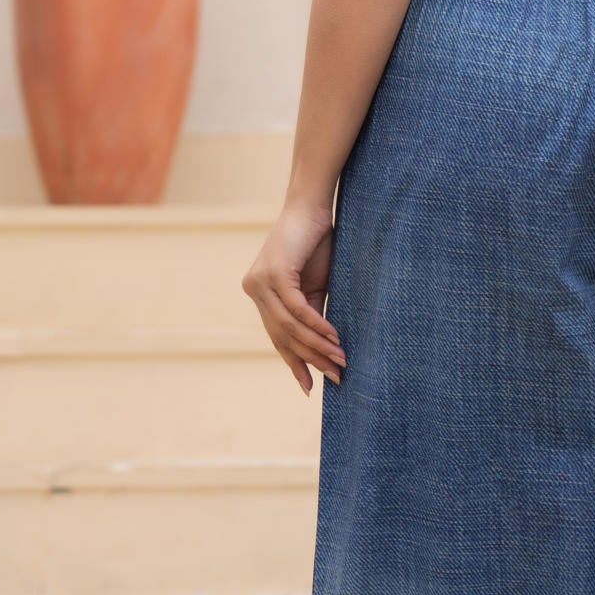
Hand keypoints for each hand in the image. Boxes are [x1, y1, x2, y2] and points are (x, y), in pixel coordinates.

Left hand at [242, 200, 344, 393]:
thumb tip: (322, 347)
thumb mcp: (315, 285)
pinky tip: (333, 337)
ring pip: (289, 327)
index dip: (294, 362)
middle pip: (282, 336)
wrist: (313, 206)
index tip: (309, 387)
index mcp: (260, 294)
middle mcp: (254, 290)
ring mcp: (260, 282)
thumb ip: (311, 313)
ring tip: (341, 359)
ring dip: (317, 345)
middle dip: (311, 359)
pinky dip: (316, 325)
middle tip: (336, 376)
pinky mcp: (274, 274)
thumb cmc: (317, 242)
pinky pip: (296, 309)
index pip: (276, 336)